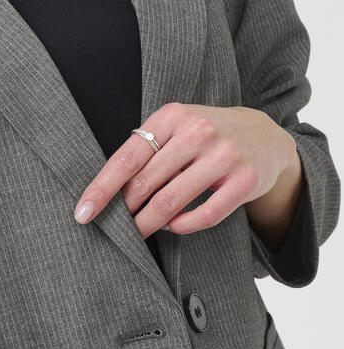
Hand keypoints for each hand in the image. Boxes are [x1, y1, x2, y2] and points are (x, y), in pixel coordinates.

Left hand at [73, 103, 296, 238]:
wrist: (266, 136)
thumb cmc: (207, 135)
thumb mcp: (176, 128)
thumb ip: (146, 150)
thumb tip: (106, 190)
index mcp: (172, 116)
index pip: (126, 158)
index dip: (101, 189)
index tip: (83, 213)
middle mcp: (198, 132)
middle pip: (145, 183)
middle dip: (124, 211)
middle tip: (113, 228)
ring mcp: (223, 156)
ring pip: (170, 202)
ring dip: (147, 224)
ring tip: (137, 232)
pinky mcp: (244, 181)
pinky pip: (204, 215)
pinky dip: (181, 226)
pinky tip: (172, 226)